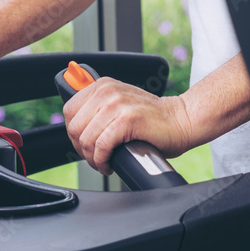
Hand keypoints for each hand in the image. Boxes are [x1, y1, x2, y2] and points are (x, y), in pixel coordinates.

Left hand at [62, 77, 192, 175]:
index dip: (73, 133)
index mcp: (102, 85)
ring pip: (87, 139)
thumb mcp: (120, 104)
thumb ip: (99, 108)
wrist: (180, 121)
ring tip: (103, 162)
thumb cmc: (151, 119)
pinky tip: (109, 164)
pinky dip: (102, 161)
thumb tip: (76, 127)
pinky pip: (101, 146)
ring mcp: (117, 104)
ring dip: (92, 159)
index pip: (69, 110)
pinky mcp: (127, 120)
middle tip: (95, 157)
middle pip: (75, 127)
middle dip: (81, 149)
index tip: (84, 144)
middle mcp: (107, 91)